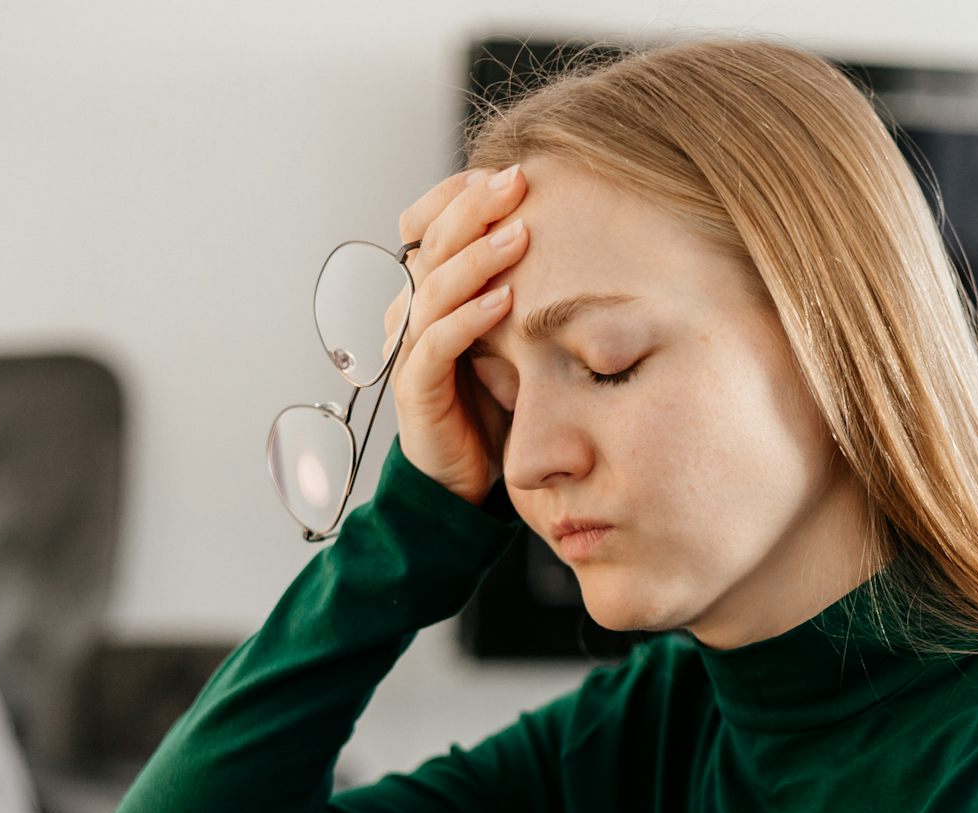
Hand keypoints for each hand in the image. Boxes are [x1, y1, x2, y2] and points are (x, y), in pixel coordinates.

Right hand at [382, 162, 528, 504]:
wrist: (464, 476)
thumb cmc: (493, 400)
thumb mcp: (511, 337)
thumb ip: (518, 292)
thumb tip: (568, 246)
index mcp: (429, 293)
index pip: (433, 228)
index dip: (462, 197)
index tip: (507, 171)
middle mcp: (412, 313)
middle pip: (433, 246)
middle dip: (473, 209)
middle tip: (515, 180)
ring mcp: (410, 349)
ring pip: (434, 288)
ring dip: (477, 257)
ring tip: (519, 233)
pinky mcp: (415, 388)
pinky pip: (437, 344)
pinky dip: (469, 318)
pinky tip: (504, 300)